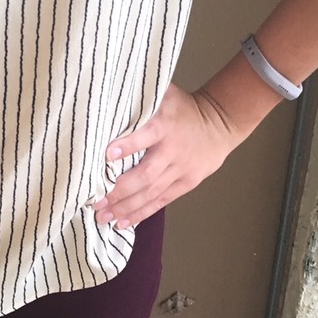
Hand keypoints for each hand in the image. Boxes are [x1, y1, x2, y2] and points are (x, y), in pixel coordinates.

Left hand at [93, 82, 242, 228]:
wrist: (220, 123)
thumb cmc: (181, 108)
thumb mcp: (165, 94)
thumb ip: (140, 98)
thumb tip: (106, 99)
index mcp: (166, 124)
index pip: (146, 135)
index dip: (128, 145)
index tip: (107, 155)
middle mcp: (173, 149)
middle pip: (146, 174)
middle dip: (120, 190)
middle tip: (97, 202)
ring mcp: (181, 169)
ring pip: (152, 192)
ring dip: (126, 207)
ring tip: (104, 218)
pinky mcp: (187, 182)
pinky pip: (162, 200)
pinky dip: (143, 212)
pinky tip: (124, 223)